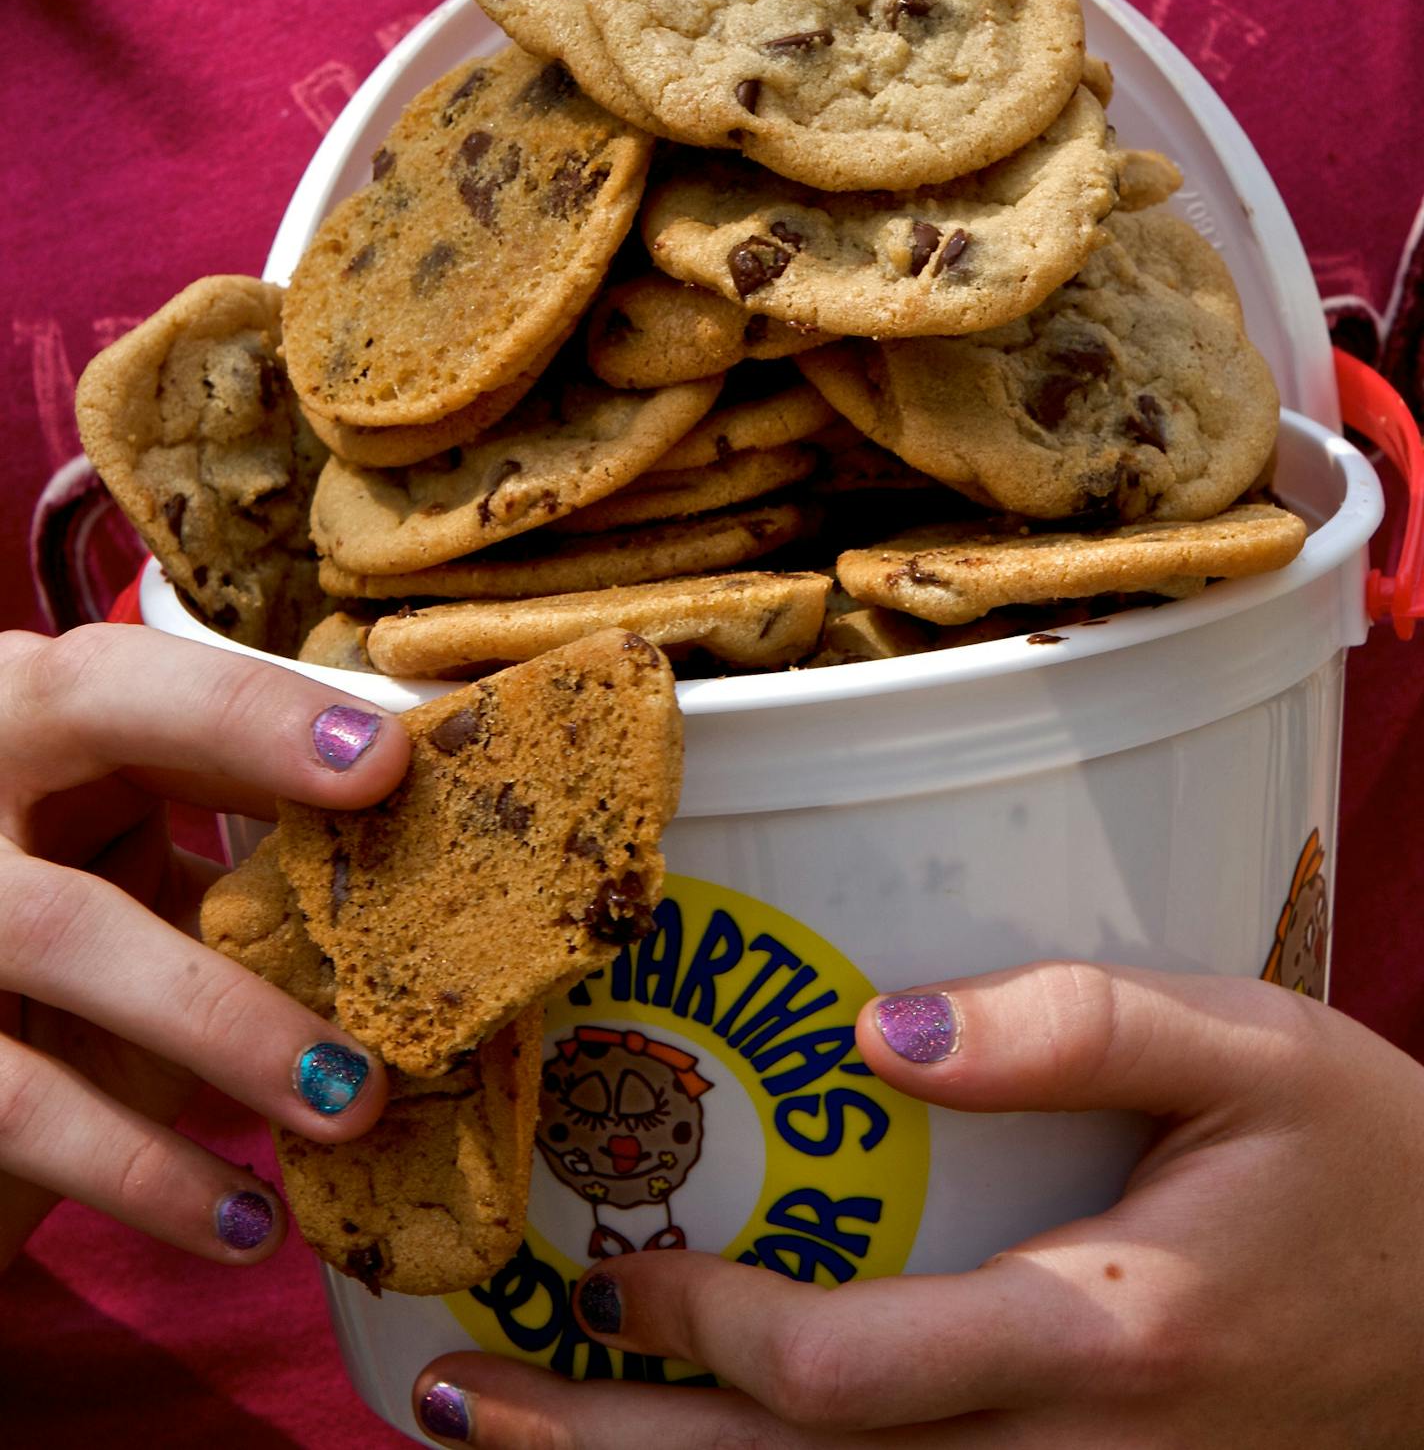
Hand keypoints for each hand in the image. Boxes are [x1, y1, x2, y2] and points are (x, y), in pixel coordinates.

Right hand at [0, 623, 408, 1269]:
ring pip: (61, 935)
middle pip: (76, 726)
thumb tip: (440, 847)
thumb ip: (240, 836)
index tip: (386, 753)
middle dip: (239, 767)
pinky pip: (20, 1106)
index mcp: (31, 716)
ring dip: (225, 1022)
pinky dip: (144, 1175)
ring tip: (353, 1103)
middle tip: (382, 794)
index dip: (254, 707)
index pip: (132, 675)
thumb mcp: (132, 864)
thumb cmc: (70, 939)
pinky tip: (247, 1224)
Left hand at [413, 961, 1423, 1445]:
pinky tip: (678, 1435)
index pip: (850, 1376)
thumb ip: (1073, 1024)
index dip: (705, 1330)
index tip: (607, 1266)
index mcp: (1098, 1342)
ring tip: (496, 1432)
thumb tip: (880, 1030)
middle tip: (451, 1393)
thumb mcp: (1252, 1054)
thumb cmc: (1367, 1173)